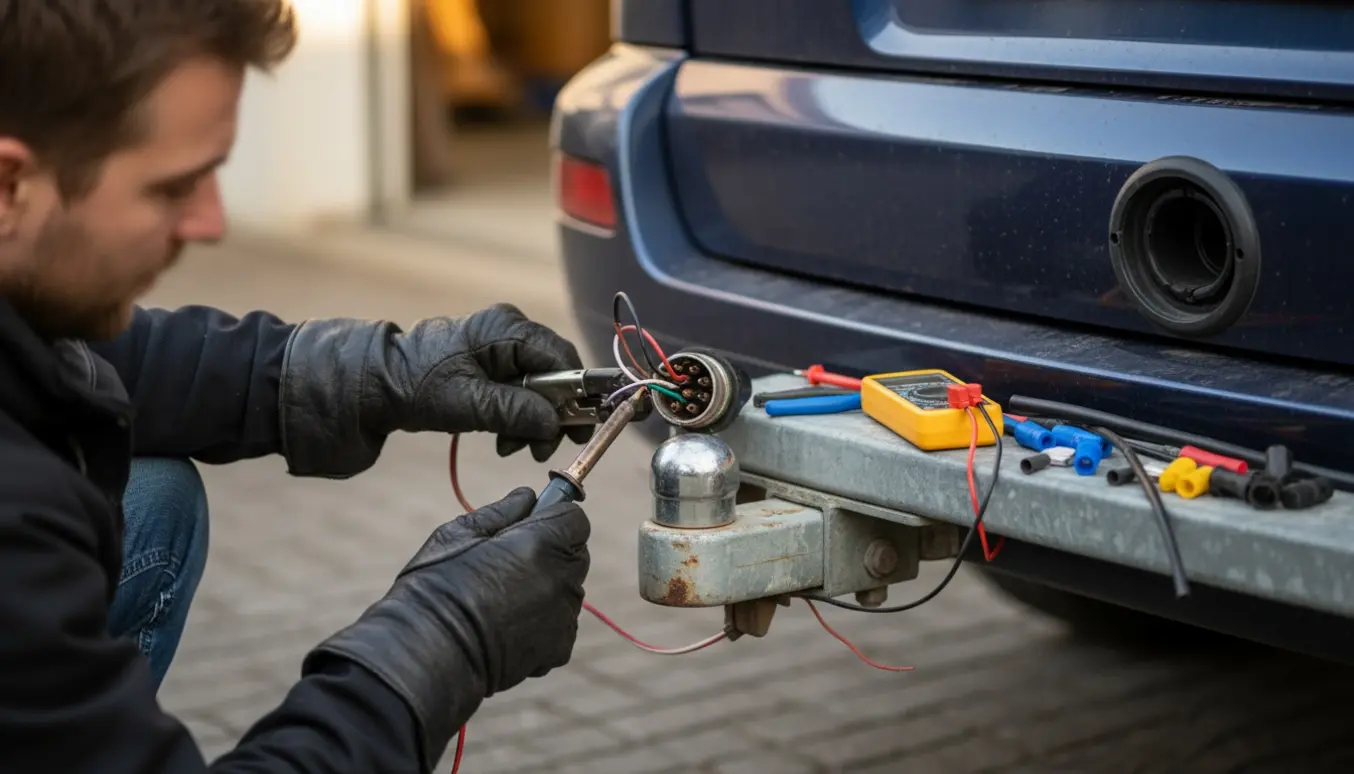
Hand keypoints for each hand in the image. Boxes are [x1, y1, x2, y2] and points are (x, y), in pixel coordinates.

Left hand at [279, 303, 594, 476]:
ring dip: (532, 422)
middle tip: (540, 449)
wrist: (377, 384)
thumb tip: (555, 424)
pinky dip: (517, 417)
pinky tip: (502, 438)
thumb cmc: (418, 386)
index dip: (577, 396)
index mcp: (508, 329)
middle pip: (557, 375)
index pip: (563, 359)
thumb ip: (518, 412)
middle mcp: (510, 331)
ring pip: (541, 388)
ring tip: (510, 448)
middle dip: (550, 416)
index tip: (578, 431)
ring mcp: (501, 347)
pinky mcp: (492, 364)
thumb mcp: (471, 404)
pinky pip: (521, 391)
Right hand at [304, 487, 589, 769]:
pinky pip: (562, 624)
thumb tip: (527, 497)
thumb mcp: (457, 535)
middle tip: (510, 562)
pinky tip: (508, 626)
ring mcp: (563, 617)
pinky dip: (544, 622)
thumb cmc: (435, 588)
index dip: (552, 518)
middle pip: (575, 554)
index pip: (574, 518)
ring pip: (568, 590)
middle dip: (552, 551)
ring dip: (548, 587)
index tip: (529, 524)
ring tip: (502, 599)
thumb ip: (500, 511)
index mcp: (541, 543)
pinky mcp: (558, 649)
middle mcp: (561, 579)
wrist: (429, 655)